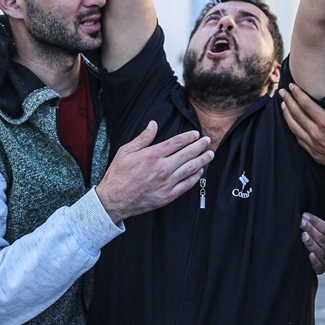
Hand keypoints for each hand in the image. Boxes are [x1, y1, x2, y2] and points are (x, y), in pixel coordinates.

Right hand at [96, 121, 213, 222]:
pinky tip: (200, 171)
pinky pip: (187, 185)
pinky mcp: (168, 196)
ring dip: (202, 160)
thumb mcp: (126, 151)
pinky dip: (195, 177)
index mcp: (152, 155)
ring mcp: (166, 183)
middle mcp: (162, 168)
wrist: (114, 200)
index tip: (195, 133)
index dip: (188, 137)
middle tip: (208, 141)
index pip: (176, 143)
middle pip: (187, 154)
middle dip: (200, 146)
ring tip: (210, 154)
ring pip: (190, 169)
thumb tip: (153, 124)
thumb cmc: (118, 175)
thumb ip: (142, 138)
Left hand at [280, 85, 324, 177]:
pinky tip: (291, 124)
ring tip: (283, 105)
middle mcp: (317, 134)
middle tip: (282, 91)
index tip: (292, 85)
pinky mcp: (314, 154)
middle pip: (296, 114)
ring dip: (287, 114)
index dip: (298, 94)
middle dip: (288, 101)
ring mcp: (313, 145)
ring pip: (294, 127)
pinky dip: (292, 129)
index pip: (307, 105)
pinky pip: (298, 139)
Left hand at [302, 209, 324, 274]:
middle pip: (322, 240)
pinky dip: (314, 261)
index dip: (317, 222)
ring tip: (302, 234)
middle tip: (301, 222)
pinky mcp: (321, 269)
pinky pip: (318, 266)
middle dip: (311, 230)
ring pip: (319, 252)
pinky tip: (309, 254)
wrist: (318, 243)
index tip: (306, 215)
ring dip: (310, 242)